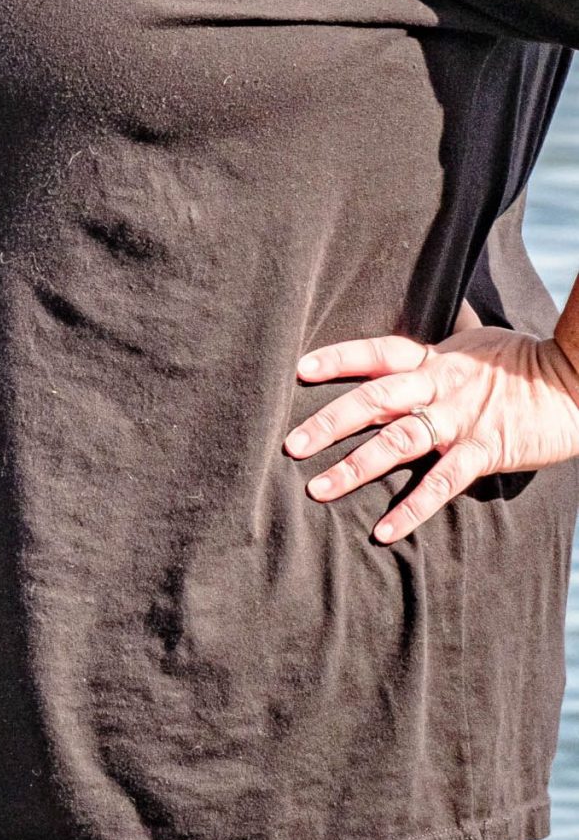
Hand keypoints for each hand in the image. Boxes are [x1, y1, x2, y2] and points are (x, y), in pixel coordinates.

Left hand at [284, 327, 578, 544]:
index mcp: (433, 358)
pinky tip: (383, 530)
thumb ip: (436, 344)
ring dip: (355, 467)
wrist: (575, 380)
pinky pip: (443, 482)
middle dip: (329, 422)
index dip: (338, 359)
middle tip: (290, 445)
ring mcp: (461, 418)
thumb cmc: (520, 363)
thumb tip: (426, 309)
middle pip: (375, 399)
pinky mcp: (487, 450)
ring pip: (399, 442)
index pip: (377, 353)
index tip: (299, 371)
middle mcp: (440, 385)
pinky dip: (411, 507)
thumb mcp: (472, 342)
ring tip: (317, 490)